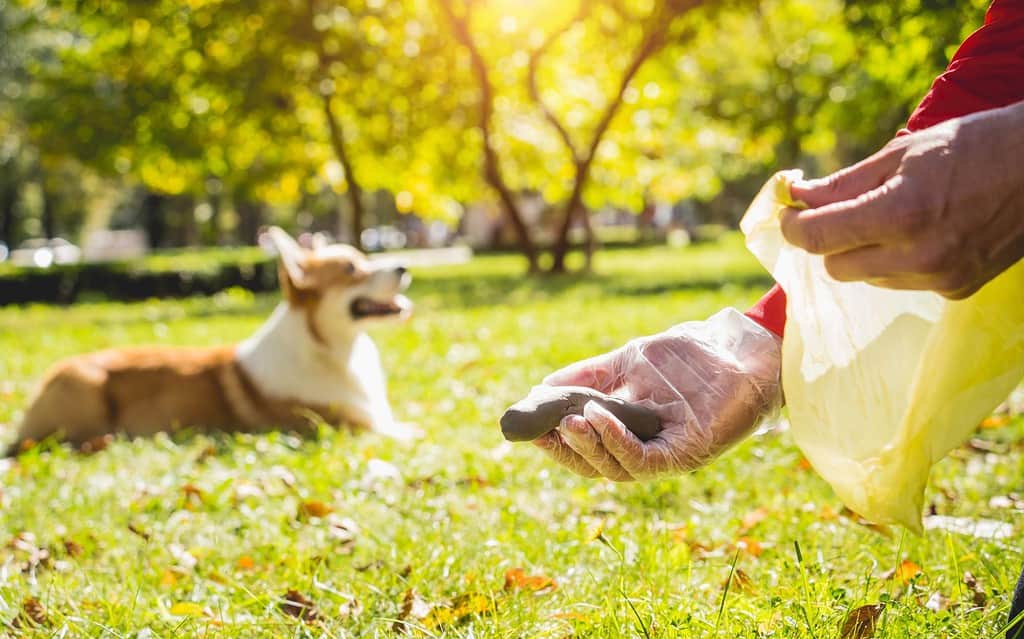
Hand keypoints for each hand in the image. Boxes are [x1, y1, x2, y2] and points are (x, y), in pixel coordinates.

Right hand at [532, 309, 781, 480]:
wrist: (739, 347)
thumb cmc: (689, 356)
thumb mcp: (628, 362)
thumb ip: (588, 377)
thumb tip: (540, 388)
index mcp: (630, 432)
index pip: (585, 447)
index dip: (555, 442)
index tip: (527, 425)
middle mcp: (646, 450)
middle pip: (595, 465)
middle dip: (566, 449)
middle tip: (544, 426)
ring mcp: (667, 454)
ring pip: (616, 468)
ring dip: (588, 446)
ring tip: (568, 421)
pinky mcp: (687, 454)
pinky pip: (645, 460)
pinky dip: (617, 442)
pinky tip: (598, 418)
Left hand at [781, 99, 1023, 298]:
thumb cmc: (976, 145)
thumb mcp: (903, 154)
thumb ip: (844, 184)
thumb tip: (796, 196)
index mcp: (902, 214)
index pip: (819, 238)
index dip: (793, 226)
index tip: (789, 213)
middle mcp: (919, 255)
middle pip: (835, 265)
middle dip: (829, 238)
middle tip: (839, 210)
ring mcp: (940, 278)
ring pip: (866, 277)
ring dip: (863, 251)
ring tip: (896, 214)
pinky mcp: (956, 290)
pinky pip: (899, 282)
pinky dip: (896, 261)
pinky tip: (923, 231)